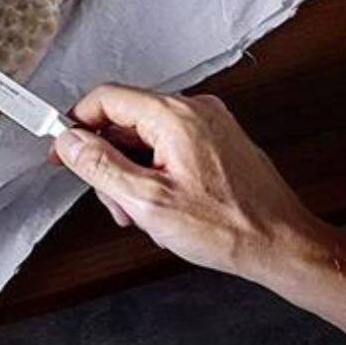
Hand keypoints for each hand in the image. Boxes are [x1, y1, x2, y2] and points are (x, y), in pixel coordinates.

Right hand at [51, 85, 321, 283]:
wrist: (283, 245)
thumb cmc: (229, 228)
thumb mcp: (148, 202)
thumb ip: (101, 166)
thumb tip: (69, 141)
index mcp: (175, 116)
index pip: (106, 99)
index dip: (76, 125)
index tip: (62, 151)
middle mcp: (195, 110)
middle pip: (126, 121)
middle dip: (110, 163)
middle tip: (114, 204)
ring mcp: (210, 125)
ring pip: (148, 138)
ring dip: (133, 175)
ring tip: (144, 216)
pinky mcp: (219, 142)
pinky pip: (171, 147)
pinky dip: (157, 175)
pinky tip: (165, 209)